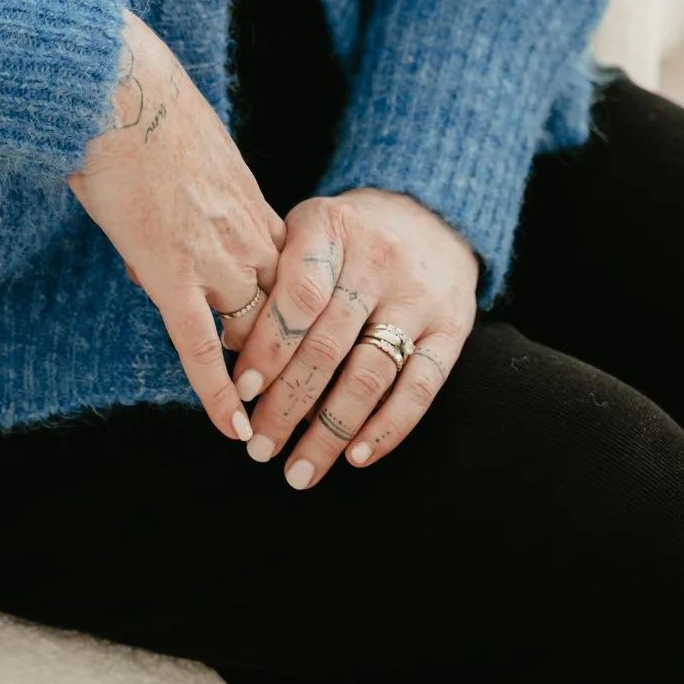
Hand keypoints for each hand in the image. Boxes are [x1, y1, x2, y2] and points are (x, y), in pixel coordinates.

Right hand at [68, 14, 286, 440]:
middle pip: (282, 311)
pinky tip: (230, 428)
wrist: (120, 88)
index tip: (295, 342)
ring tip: (268, 428)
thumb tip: (171, 197)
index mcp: (250, 201)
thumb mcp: (189, 142)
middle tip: (292, 400)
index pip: (289, 274)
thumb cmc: (141, 101)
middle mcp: (245, 233)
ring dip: (259, 378)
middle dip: (286, 356)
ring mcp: (213, 255)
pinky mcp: (171, 270)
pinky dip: (218, 392)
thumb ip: (196, 181)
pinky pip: (201, 345)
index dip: (291, 312)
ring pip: (251, 332)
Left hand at [229, 186, 478, 486]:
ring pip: (369, 374)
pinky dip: (388, 428)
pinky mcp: (453, 328)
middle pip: (327, 345)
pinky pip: (421, 388)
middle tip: (258, 447)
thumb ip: (273, 278)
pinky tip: (355, 458)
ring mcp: (418, 296)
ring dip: (329, 431)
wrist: (430, 213)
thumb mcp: (306, 229)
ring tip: (298, 470)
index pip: (297, 295)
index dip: (268, 347)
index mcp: (331, 227)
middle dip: (288, 405)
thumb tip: (231, 350)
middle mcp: (378, 260)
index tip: (241, 391)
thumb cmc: (347, 234)